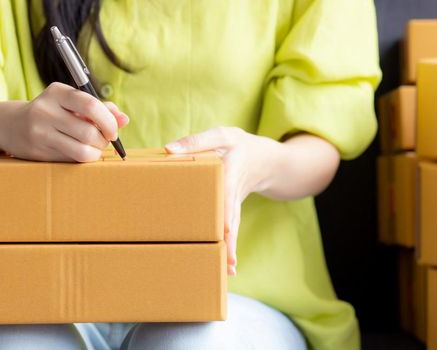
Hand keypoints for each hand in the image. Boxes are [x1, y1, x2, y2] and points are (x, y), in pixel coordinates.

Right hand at [0, 82, 128, 161]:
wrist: (11, 125)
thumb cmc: (51, 112)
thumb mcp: (71, 103)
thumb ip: (100, 108)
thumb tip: (124, 119)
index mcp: (56, 92)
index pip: (91, 106)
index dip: (109, 121)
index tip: (113, 131)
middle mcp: (45, 110)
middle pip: (88, 131)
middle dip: (103, 141)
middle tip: (104, 141)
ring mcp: (39, 132)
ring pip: (81, 150)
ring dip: (95, 153)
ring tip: (94, 149)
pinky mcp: (37, 151)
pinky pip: (70, 160)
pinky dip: (82, 159)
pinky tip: (80, 153)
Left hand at [165, 127, 282, 275]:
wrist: (267, 159)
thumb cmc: (239, 146)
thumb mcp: (222, 135)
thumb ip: (196, 141)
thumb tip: (169, 150)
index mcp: (232, 170)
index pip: (229, 190)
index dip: (227, 208)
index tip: (226, 226)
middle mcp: (235, 191)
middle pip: (233, 217)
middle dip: (230, 239)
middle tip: (229, 261)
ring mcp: (236, 204)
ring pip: (233, 228)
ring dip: (231, 248)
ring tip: (229, 269)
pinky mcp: (233, 212)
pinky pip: (231, 229)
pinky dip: (229, 246)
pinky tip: (227, 265)